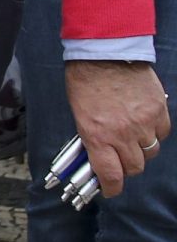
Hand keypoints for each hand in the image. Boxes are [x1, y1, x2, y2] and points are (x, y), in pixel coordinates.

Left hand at [64, 60, 170, 197]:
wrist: (105, 52)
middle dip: (126, 166)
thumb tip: (98, 157)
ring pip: (150, 152)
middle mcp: (123, 133)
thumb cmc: (85, 80)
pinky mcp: (159, 111)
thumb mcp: (79, 112)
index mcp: (97, 134)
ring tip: (130, 136)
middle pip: (134, 167)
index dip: (111, 187)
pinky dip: (153, 132)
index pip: (110, 175)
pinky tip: (143, 122)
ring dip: (141, 149)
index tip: (110, 189)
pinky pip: (161, 133)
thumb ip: (92, 137)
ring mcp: (144, 123)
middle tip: (119, 158)